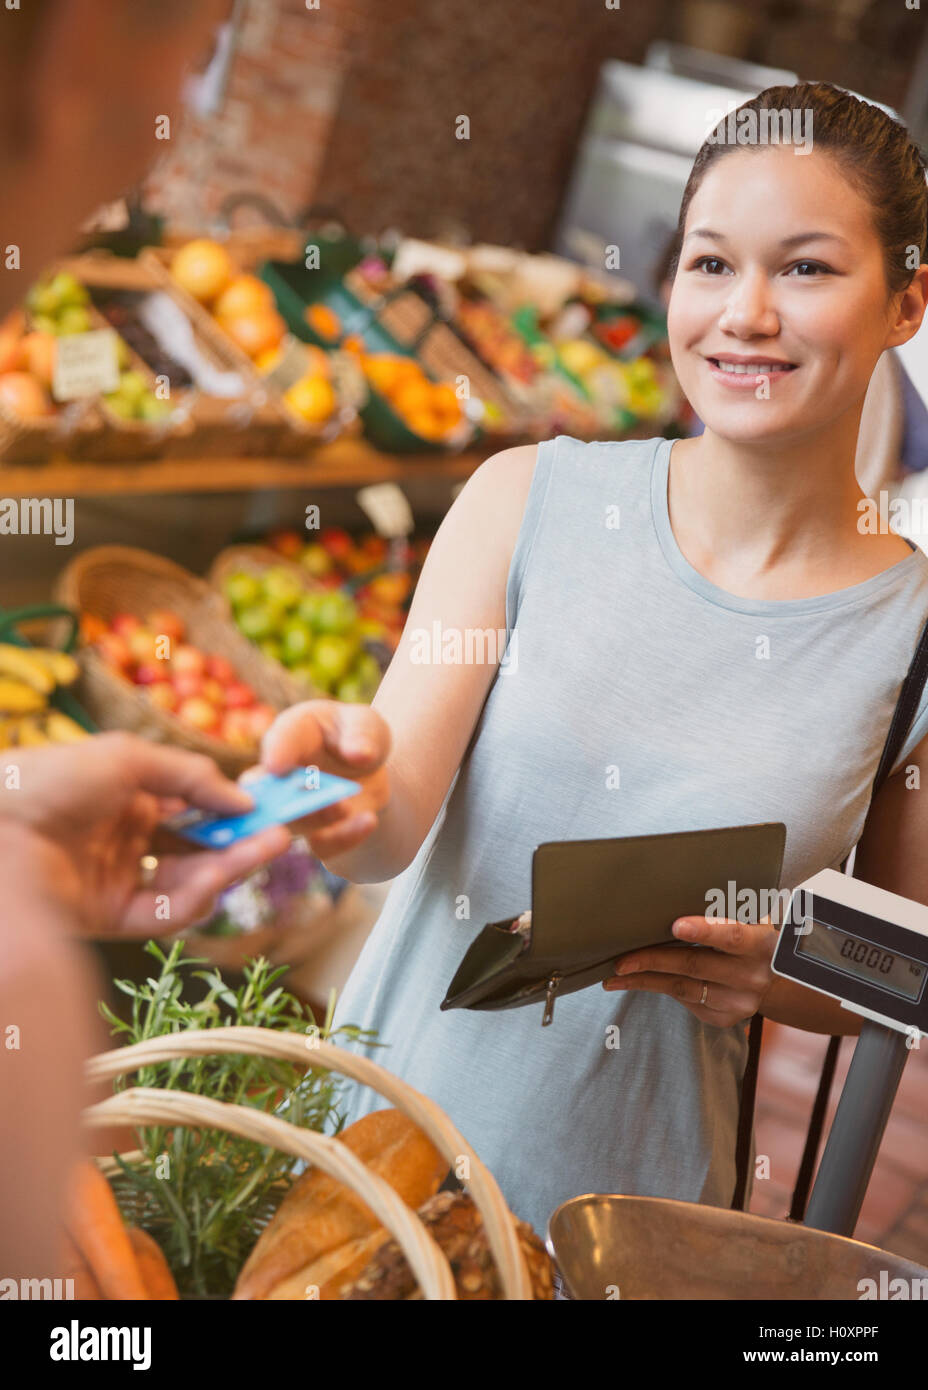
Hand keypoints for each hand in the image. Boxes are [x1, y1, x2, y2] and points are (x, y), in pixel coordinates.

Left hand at [0, 732, 290, 938]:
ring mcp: (117, 879)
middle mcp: (125, 840)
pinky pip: (163, 913)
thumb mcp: (129, 759)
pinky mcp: (107, 917)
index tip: (270, 805)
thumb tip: (244, 799)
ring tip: (267, 846)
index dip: (232, 808)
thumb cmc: (51, 778)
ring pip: (188, 882)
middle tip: (283, 832)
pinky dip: (198, 896)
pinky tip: (224, 874)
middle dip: (241, 841)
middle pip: (197, 848)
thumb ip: (192, 778)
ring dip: (230, 867)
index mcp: (126, 798)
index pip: (193, 809)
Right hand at [260, 699, 390, 861]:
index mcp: (293, 734)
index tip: (276, 766)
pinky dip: (344, 837)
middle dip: (281, 795)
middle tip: (306, 790)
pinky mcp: (314, 834)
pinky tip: (369, 821)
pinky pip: (322, 844)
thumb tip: (359, 754)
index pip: (280, 738)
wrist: (371, 776)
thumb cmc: (359, 738)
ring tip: (345, 807)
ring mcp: (293, 808)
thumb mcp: (369, 725)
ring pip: (292, 821)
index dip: (276, 752)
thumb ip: (363, 734)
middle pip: (269, 789)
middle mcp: (282, 774)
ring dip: (316, 816)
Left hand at [604, 916, 776, 1027]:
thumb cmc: (751, 936)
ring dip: (645, 979)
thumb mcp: (751, 919)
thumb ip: (725, 910)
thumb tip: (676, 890)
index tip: (676, 925)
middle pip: (694, 965)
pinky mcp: (725, 1017)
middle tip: (622, 959)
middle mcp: (752, 976)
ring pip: (683, 988)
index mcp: (761, 943)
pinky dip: (660, 988)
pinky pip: (685, 1001)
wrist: (776, 978)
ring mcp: (739, 1001)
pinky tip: (639, 981)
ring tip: (617, 973)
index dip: (704, 931)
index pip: (731, 936)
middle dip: (653, 959)